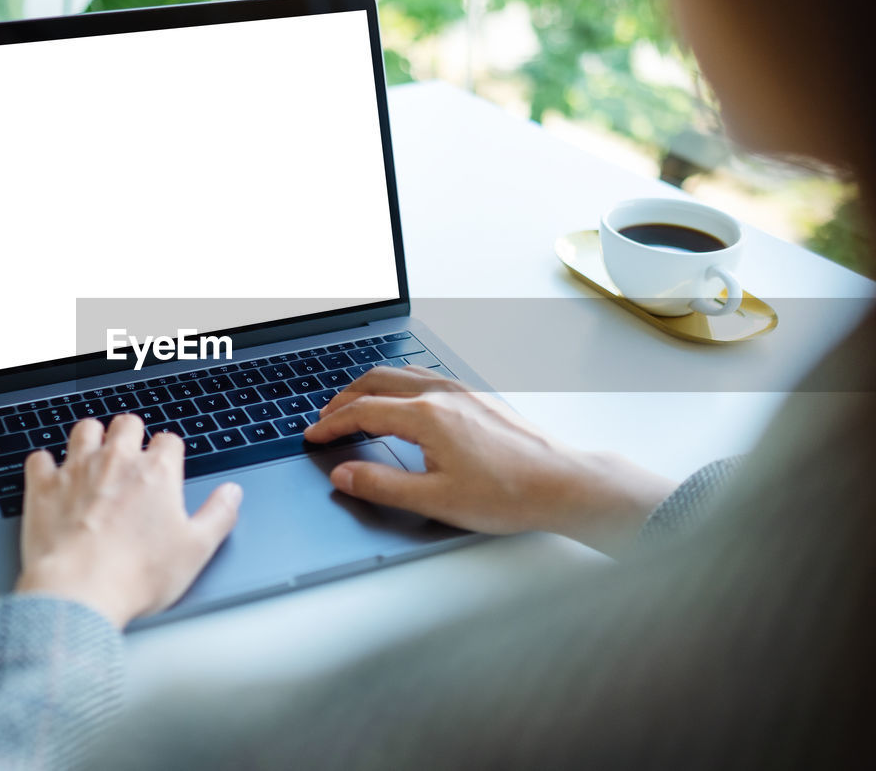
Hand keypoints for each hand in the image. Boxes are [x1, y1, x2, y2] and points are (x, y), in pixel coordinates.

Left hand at [15, 415, 240, 627]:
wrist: (80, 591)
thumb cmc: (137, 574)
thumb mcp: (196, 550)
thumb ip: (218, 515)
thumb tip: (232, 494)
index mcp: (157, 473)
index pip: (169, 441)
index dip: (169, 453)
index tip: (167, 467)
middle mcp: (117, 461)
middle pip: (127, 424)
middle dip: (132, 434)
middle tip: (132, 455)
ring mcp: (77, 470)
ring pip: (85, 429)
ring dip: (91, 438)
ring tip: (94, 455)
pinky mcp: (43, 487)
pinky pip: (40, 458)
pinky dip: (46, 465)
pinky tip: (52, 477)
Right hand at [303, 367, 673, 555]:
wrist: (563, 483)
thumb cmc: (508, 494)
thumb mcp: (435, 500)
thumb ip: (382, 486)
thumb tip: (344, 474)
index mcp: (427, 416)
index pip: (363, 411)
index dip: (331, 424)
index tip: (313, 436)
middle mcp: (443, 394)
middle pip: (377, 382)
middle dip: (344, 398)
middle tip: (324, 417)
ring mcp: (463, 392)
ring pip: (402, 375)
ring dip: (370, 386)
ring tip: (354, 404)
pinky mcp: (479, 398)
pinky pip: (425, 378)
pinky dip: (398, 385)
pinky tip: (402, 401)